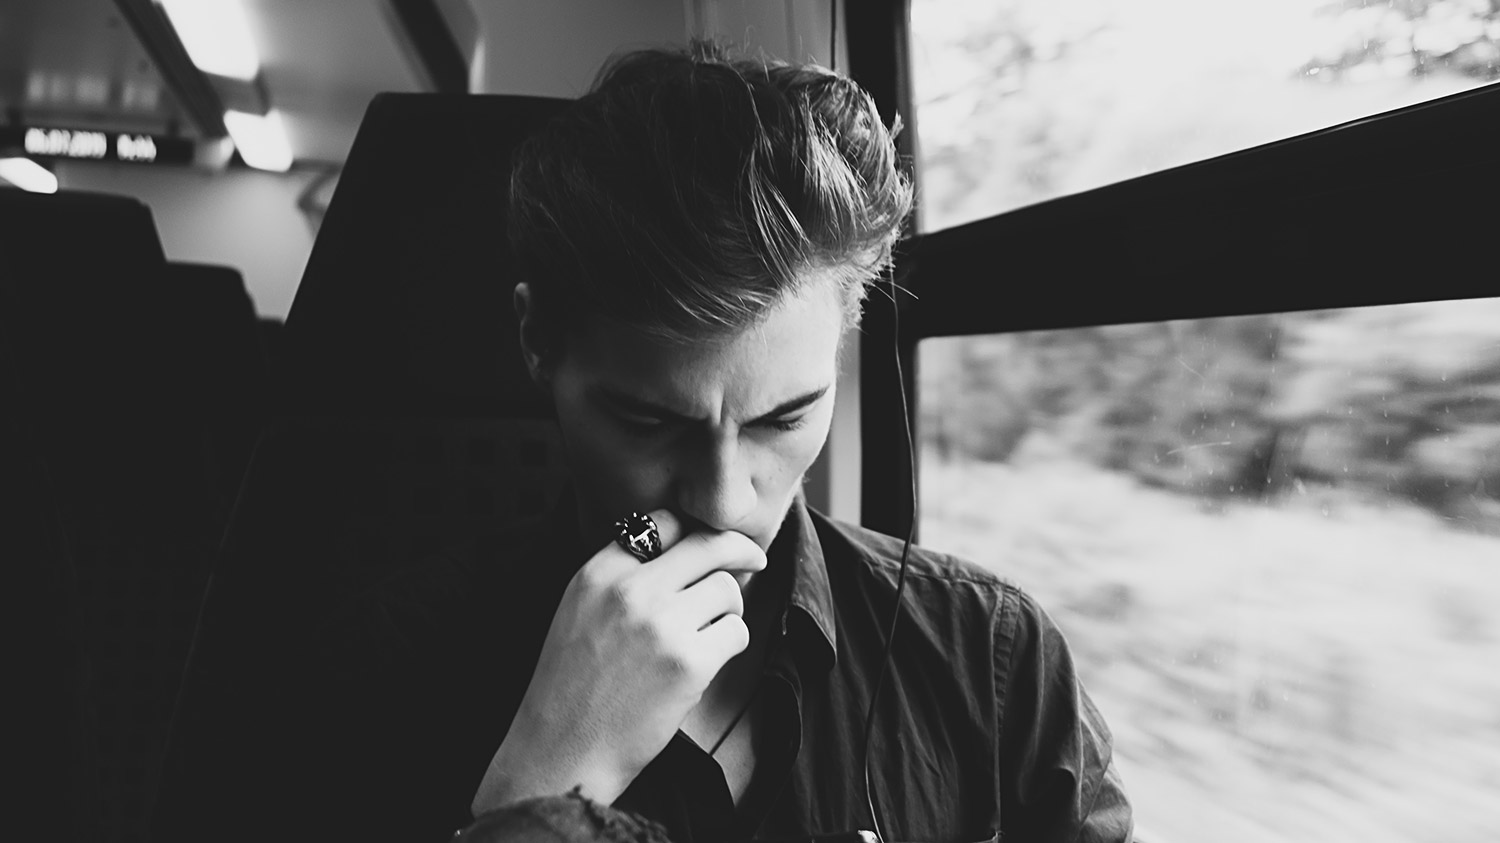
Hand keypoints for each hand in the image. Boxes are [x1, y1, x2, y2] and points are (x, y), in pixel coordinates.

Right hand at [472, 509, 766, 812]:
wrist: (562, 751)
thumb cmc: (572, 689)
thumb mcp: (579, 612)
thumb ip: (620, 579)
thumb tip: (686, 553)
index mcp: (598, 573)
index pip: (664, 523)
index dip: (695, 532)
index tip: (710, 545)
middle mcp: (630, 590)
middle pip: (707, 544)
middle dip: (739, 549)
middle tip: (755, 559)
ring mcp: (661, 625)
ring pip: (727, 589)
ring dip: (729, 610)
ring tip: (709, 634)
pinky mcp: (688, 663)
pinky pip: (737, 632)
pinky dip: (730, 645)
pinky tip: (707, 662)